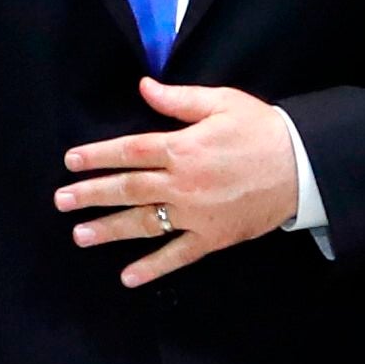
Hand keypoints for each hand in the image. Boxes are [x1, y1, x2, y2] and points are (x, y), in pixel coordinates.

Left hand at [56, 78, 299, 286]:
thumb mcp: (222, 103)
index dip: (98, 156)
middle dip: (91, 195)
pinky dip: (152, 268)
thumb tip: (144, 87)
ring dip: (109, 230)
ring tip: (81, 235)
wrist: (302, 166)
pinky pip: (177, 254)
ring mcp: (196, 214)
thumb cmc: (262, 129)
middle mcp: (182, 183)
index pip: (129, 152)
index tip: (71, 161)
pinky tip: (128, 276)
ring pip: (144, 223)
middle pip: (128, 188)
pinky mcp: (212, 237)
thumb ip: (179, 99)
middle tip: (61, 201)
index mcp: (183, 147)